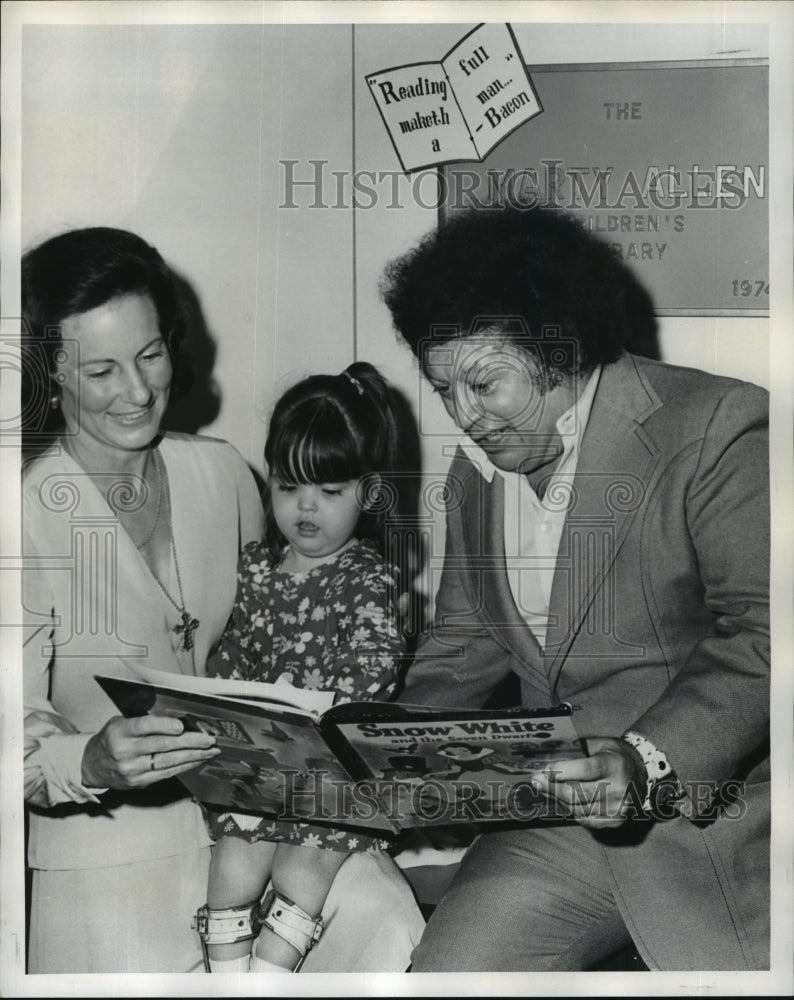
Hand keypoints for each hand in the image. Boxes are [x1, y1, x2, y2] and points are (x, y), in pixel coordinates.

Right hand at [81, 715, 220, 789]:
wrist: (92, 766)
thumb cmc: (111, 739)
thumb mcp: (119, 723)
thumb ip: (143, 721)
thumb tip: (177, 719)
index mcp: (120, 732)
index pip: (144, 727)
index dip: (164, 726)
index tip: (182, 726)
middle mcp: (125, 752)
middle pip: (161, 746)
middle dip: (189, 742)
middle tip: (208, 739)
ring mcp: (132, 769)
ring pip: (168, 762)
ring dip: (193, 756)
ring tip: (210, 751)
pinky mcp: (139, 782)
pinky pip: (166, 773)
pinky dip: (184, 766)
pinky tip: (197, 760)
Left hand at [530, 737, 646, 828]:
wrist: (641, 774)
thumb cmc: (614, 755)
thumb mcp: (599, 744)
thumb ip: (576, 749)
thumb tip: (546, 756)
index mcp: (614, 765)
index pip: (585, 769)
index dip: (561, 770)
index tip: (544, 770)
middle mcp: (619, 788)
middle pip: (577, 793)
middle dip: (552, 787)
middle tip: (536, 781)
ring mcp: (618, 808)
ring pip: (577, 808)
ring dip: (558, 799)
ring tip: (547, 789)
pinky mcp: (616, 821)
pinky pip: (585, 819)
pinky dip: (572, 810)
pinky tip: (565, 800)